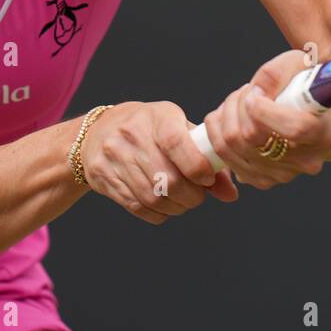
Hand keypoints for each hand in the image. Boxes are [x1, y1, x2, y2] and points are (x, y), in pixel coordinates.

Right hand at [79, 101, 238, 223]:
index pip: (177, 143)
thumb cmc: (150, 129)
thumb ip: (206, 158)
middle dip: (191, 196)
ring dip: (176, 207)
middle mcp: (132, 135)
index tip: (207, 179)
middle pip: (168, 179)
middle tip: (197, 196)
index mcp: (157, 117)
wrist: (99, 130)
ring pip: (153, 197)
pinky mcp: (104, 177)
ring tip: (182, 201)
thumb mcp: (178, 130)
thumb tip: (230, 194)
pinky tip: (163, 205)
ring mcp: (115, 157)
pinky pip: (137, 206)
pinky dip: (157, 213)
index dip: (197, 167)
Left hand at [200, 50, 330, 188]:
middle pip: (252, 137)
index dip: (264, 110)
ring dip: (226, 115)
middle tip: (248, 91)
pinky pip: (223, 155)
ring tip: (241, 101)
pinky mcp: (261, 180)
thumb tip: (255, 93)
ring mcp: (283, 174)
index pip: (294, 129)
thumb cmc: (306, 87)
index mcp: (323, 134)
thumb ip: (277, 73)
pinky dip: (219, 131)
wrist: (309, 114)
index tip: (254, 94)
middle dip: (239, 104)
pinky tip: (233, 118)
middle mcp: (306, 161)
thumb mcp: (299, 65)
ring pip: (232, 145)